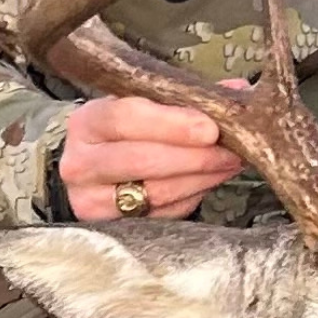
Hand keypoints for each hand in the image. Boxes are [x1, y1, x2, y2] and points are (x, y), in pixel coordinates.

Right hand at [60, 91, 244, 220]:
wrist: (93, 166)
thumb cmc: (125, 131)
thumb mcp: (144, 105)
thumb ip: (186, 97)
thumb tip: (236, 91)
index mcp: (88, 121)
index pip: (126, 118)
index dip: (172, 124)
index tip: (210, 129)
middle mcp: (81, 162)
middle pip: (142, 159)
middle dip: (194, 157)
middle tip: (230, 152)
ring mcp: (90, 199)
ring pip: (154, 192)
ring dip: (200, 178)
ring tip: (227, 164)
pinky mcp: (109, 226)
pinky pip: (160, 213)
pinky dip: (190, 196)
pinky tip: (207, 181)